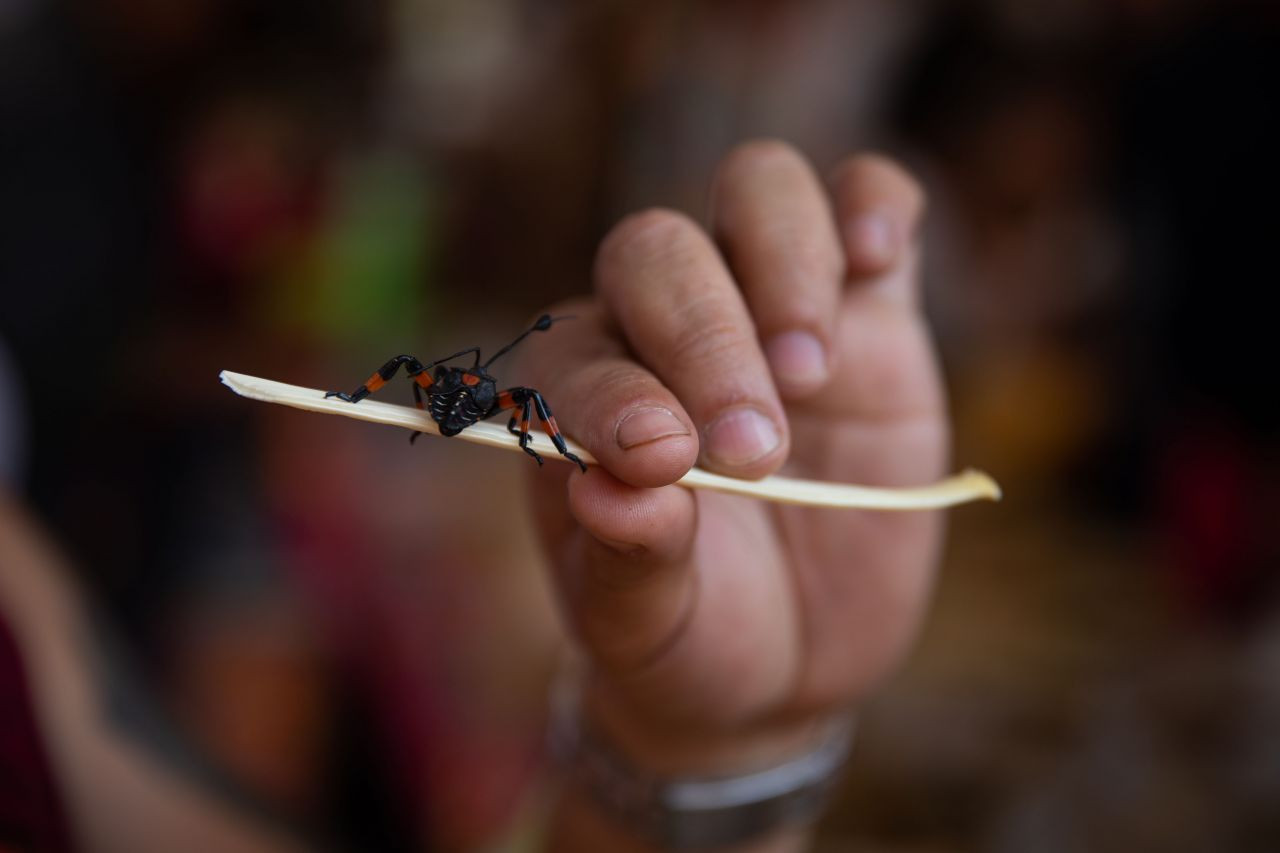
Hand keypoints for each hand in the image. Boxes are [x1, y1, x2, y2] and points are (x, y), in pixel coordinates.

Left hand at [524, 141, 945, 797]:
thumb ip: (627, 559)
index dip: (612, 393)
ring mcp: (767, 310)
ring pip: (756, 188)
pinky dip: (873, 205)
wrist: (786, 659)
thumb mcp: (645, 625)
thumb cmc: (689, 633)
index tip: (664, 462)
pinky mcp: (869, 314)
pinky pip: (868, 200)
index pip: (573, 351)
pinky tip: (874, 259)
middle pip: (659, 250)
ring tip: (808, 375)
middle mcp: (661, 333)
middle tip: (753, 450)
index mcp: (579, 401)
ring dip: (782, 262)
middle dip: (704, 337)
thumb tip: (612, 488)